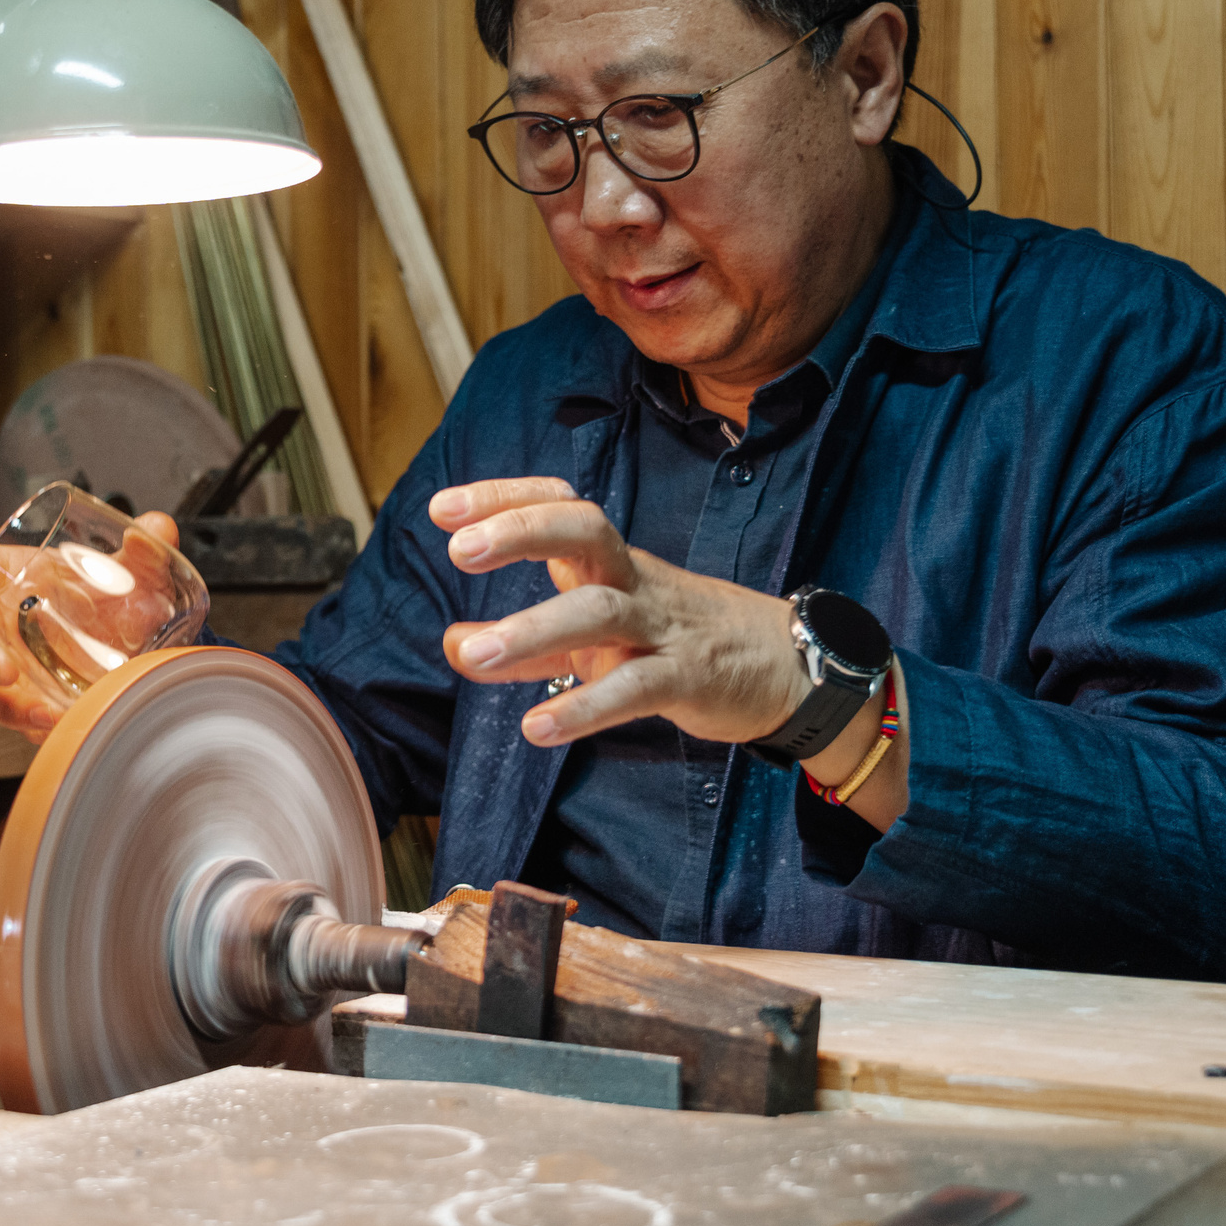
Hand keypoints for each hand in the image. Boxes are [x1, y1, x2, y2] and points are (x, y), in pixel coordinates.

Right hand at [0, 510, 185, 741]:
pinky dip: (38, 724)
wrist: (138, 645)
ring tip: (41, 711)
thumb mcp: (134, 571)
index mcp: (9, 576)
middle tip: (0, 666)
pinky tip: (66, 721)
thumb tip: (157, 529)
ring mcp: (9, 668)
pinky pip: (18, 718)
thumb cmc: (109, 596)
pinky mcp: (28, 703)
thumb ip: (146, 550)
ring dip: (4, 703)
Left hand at [429, 478, 809, 747]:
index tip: (442, 508)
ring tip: (474, 655)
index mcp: (610, 561)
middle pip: (585, 531)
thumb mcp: (597, 639)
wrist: (784, 667)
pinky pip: (634, 689)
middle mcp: (633, 581)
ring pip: (600, 611)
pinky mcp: (688, 679)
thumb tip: (453, 643)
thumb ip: (527, 645)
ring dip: (534, 628)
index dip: (504, 498)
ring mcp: (662, 628)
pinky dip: (585, 708)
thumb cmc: (674, 641)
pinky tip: (536, 727)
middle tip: (458, 550)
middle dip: (522, 531)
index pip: (560, 505)